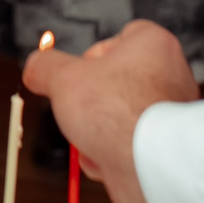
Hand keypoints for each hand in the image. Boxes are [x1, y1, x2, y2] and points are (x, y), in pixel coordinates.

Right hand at [21, 19, 198, 202]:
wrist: (149, 165)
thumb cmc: (119, 113)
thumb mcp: (63, 79)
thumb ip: (44, 67)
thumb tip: (35, 67)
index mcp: (152, 45)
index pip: (118, 38)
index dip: (90, 56)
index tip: (77, 73)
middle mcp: (168, 75)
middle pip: (112, 82)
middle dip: (89, 103)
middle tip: (79, 109)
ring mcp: (168, 113)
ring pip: (116, 116)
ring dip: (95, 132)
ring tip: (92, 138)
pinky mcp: (163, 144)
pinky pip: (127, 143)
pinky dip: (111, 153)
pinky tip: (104, 158)